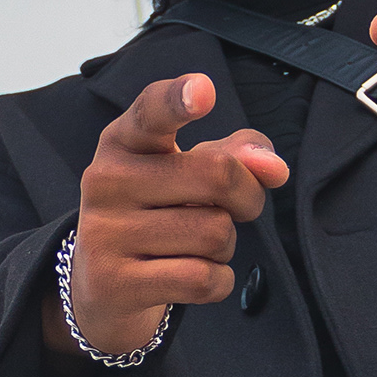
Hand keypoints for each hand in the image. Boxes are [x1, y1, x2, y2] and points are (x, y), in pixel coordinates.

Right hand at [42, 72, 287, 358]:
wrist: (103, 286)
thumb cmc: (159, 215)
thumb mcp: (188, 173)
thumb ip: (235, 155)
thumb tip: (273, 167)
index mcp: (124, 141)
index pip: (152, 112)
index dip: (179, 99)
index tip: (204, 90)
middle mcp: (107, 180)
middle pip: (217, 174)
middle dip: (247, 197)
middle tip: (236, 210)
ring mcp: (105, 232)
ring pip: (215, 233)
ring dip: (224, 246)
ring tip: (194, 247)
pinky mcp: (114, 283)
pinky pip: (202, 279)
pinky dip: (217, 282)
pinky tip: (192, 276)